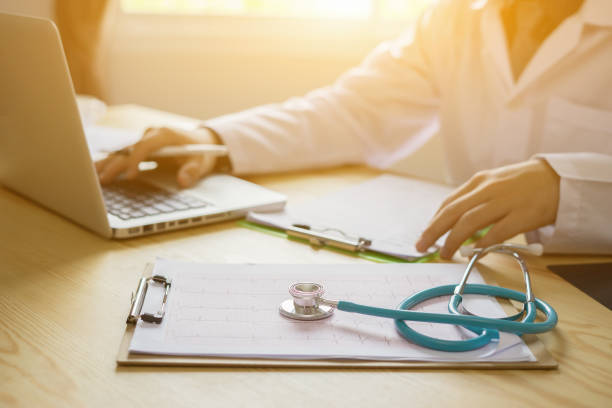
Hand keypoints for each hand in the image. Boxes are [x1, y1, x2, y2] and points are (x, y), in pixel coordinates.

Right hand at [95, 126, 221, 187]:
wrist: (201, 141)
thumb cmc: (200, 152)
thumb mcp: (200, 162)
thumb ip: (191, 172)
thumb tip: (183, 181)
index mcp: (164, 135)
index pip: (145, 147)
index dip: (136, 161)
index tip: (130, 175)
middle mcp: (151, 135)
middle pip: (128, 150)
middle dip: (115, 165)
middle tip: (101, 180)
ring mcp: (144, 140)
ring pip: (122, 152)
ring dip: (107, 163)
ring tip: (91, 175)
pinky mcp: (140, 147)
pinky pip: (124, 155)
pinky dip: (111, 163)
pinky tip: (97, 171)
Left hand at [415, 159, 559, 258]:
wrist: (558, 179)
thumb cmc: (521, 185)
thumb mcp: (494, 184)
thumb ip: (474, 199)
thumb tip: (452, 223)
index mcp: (479, 182)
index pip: (449, 203)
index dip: (434, 221)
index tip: (424, 235)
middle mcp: (488, 190)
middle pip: (453, 212)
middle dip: (434, 231)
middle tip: (421, 246)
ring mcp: (505, 202)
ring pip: (470, 222)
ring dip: (453, 240)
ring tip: (445, 253)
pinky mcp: (523, 215)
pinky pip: (497, 232)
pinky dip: (483, 243)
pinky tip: (474, 252)